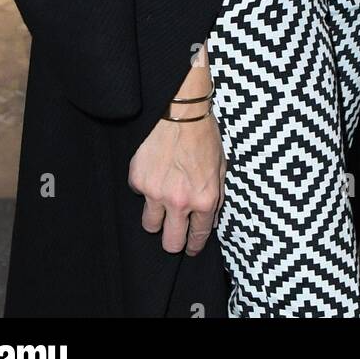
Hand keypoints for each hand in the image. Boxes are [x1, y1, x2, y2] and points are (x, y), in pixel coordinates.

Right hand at [128, 108, 226, 255]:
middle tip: (173, 232)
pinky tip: (154, 172)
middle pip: (170, 243)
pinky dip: (145, 187)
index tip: (190, 247)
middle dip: (173, 241)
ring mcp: (156, 192)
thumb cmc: (204, 135)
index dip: (193, 246)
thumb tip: (209, 218)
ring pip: (150, 225)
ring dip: (156, 216)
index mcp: (204, 199)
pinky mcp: (138, 180)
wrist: (182, 111)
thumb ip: (215, 197)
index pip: (197, 237)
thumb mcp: (221, 168)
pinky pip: (138, 195)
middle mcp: (180, 201)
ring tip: (162, 200)